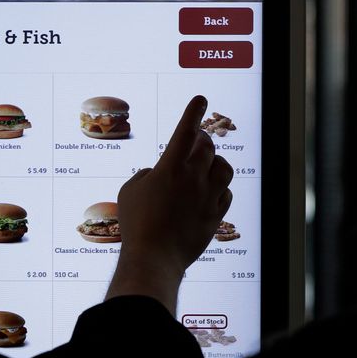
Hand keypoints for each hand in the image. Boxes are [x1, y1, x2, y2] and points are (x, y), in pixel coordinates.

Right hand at [106, 96, 232, 314]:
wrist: (154, 257)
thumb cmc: (136, 224)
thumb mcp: (130, 192)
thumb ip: (146, 175)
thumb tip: (157, 174)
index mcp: (169, 169)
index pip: (185, 131)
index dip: (193, 112)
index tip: (201, 99)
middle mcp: (193, 179)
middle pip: (208, 147)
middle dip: (203, 140)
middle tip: (197, 141)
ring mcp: (207, 197)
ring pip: (224, 168)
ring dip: (216, 163)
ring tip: (208, 166)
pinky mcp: (215, 216)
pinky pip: (226, 194)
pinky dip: (220, 189)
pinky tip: (211, 193)